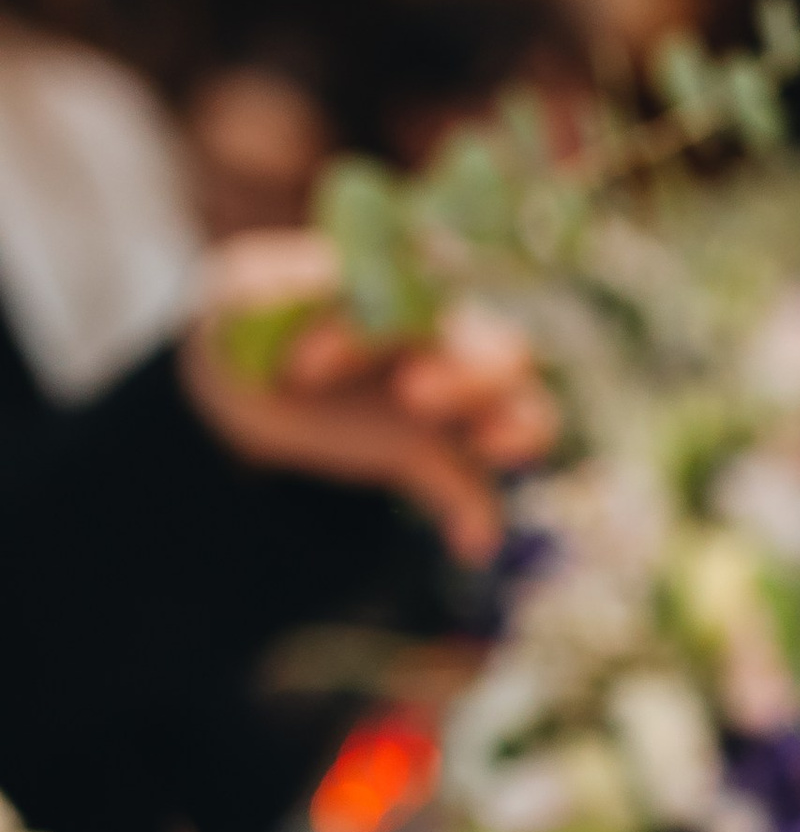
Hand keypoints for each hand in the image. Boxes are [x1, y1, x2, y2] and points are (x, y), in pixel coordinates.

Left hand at [184, 276, 557, 570]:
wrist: (243, 379)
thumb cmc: (252, 315)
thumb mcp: (248, 292)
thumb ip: (289, 287)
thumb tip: (327, 291)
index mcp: (401, 289)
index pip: (419, 298)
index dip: (370, 331)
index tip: (302, 365)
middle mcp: (445, 341)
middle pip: (502, 349)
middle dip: (469, 373)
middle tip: (412, 394)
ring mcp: (451, 404)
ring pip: (523, 410)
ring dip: (516, 426)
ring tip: (491, 446)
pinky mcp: (436, 457)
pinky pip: (477, 488)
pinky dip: (479, 516)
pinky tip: (466, 544)